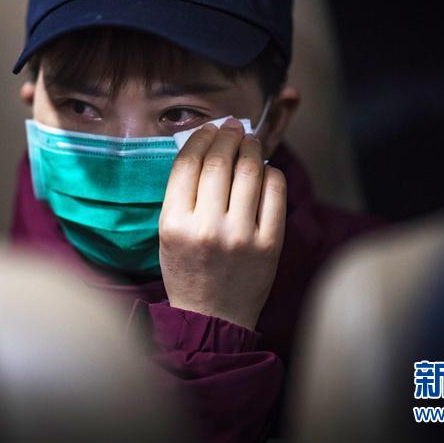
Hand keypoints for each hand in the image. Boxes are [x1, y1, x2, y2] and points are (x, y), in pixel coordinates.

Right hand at [158, 118, 286, 329]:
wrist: (212, 317)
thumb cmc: (187, 270)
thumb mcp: (168, 232)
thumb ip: (183, 193)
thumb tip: (207, 146)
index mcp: (174, 223)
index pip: (188, 163)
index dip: (201, 137)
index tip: (210, 128)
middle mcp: (207, 227)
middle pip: (220, 161)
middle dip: (228, 135)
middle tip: (233, 126)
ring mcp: (241, 236)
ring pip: (250, 172)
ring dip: (251, 148)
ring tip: (250, 142)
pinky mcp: (269, 245)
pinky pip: (275, 193)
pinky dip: (271, 174)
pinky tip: (265, 172)